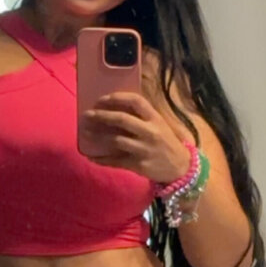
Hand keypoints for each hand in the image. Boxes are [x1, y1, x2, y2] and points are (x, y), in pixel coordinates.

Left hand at [78, 90, 192, 182]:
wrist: (180, 168)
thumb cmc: (166, 142)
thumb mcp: (160, 124)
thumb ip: (142, 116)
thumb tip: (115, 108)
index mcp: (155, 118)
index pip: (135, 101)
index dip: (116, 98)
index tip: (101, 99)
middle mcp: (150, 132)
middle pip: (122, 119)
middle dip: (101, 116)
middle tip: (87, 115)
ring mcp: (144, 149)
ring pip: (116, 140)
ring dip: (97, 136)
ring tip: (85, 133)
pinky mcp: (138, 165)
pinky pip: (115, 161)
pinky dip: (101, 159)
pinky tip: (91, 156)